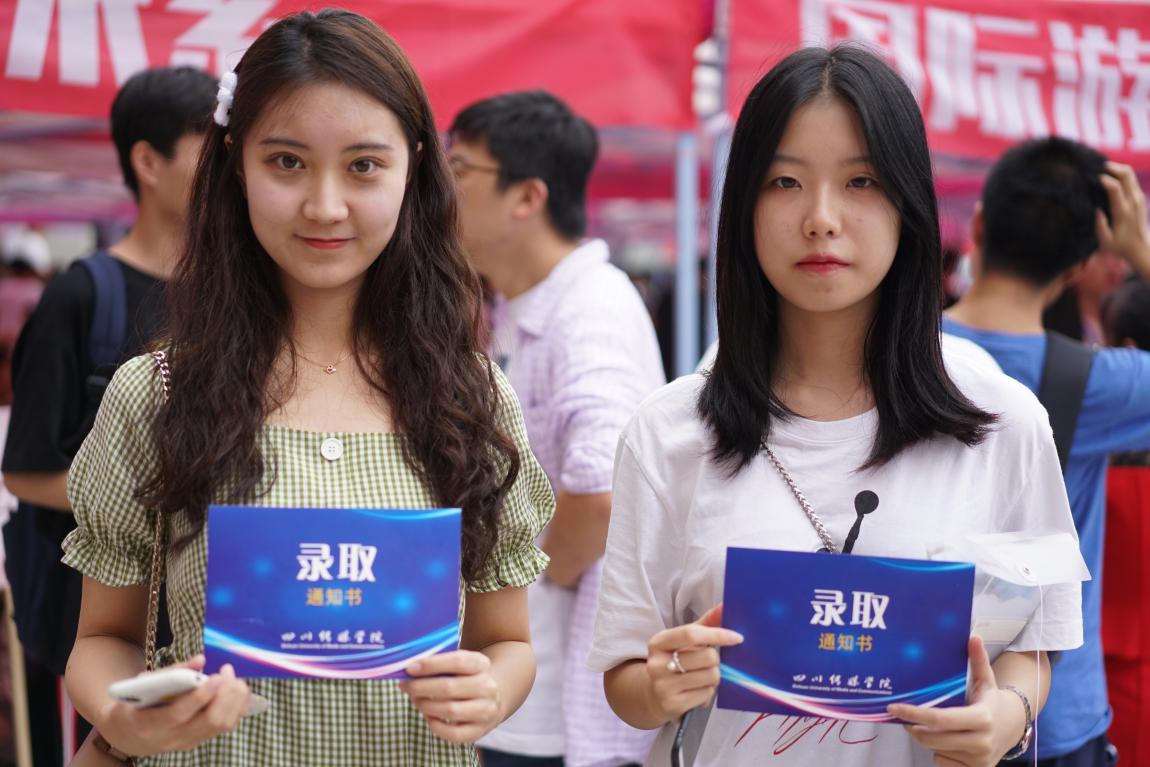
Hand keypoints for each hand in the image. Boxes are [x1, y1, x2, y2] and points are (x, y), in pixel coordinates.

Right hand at [98, 656, 251, 755]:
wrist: (127, 734)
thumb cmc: (135, 702)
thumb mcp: (142, 684)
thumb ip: (170, 672)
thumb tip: (200, 660)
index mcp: (149, 724)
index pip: (179, 714)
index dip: (201, 696)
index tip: (216, 676)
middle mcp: (170, 738)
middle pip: (209, 721)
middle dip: (225, 694)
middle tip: (226, 671)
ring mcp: (186, 742)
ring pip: (222, 725)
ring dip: (234, 699)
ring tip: (233, 678)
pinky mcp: (198, 741)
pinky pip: (226, 726)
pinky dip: (237, 707)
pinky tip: (236, 690)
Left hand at [400, 650, 501, 742]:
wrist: (490, 698)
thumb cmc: (465, 678)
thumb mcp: (459, 664)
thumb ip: (439, 664)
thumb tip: (410, 669)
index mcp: (482, 665)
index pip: (458, 661)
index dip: (431, 664)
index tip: (410, 668)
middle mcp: (487, 687)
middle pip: (449, 687)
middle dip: (420, 687)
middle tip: (405, 686)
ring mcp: (486, 710)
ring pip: (450, 710)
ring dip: (426, 705)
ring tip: (415, 700)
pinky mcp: (480, 731)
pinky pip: (454, 734)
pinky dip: (436, 727)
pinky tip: (428, 717)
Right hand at [644, 603, 743, 722]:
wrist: (654, 694)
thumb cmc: (675, 660)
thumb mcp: (686, 640)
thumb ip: (707, 623)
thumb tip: (725, 605)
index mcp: (658, 642)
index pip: (692, 634)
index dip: (717, 634)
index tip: (737, 637)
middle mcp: (657, 664)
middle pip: (707, 657)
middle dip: (715, 659)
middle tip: (708, 662)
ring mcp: (663, 686)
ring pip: (710, 677)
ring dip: (713, 676)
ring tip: (701, 676)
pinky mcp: (672, 705)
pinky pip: (706, 695)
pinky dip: (708, 691)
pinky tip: (696, 690)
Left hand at [889, 636, 1027, 766]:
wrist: (1012, 728)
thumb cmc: (991, 701)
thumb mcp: (986, 680)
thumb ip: (978, 659)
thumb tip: (973, 636)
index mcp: (982, 718)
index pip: (941, 719)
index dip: (915, 714)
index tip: (894, 708)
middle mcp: (982, 742)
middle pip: (932, 738)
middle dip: (914, 727)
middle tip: (905, 717)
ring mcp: (979, 760)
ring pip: (935, 750)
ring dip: (927, 739)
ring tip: (930, 726)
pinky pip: (943, 763)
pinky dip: (939, 753)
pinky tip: (946, 742)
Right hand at [1097, 161, 1149, 273]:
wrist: (1142, 248)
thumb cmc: (1120, 246)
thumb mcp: (1106, 242)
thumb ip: (1100, 226)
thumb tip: (1097, 210)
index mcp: (1123, 211)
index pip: (1115, 188)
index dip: (1105, 179)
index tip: (1095, 178)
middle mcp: (1133, 201)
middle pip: (1126, 174)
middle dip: (1113, 167)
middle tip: (1099, 166)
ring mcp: (1138, 198)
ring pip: (1130, 174)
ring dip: (1117, 168)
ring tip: (1104, 169)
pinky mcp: (1140, 198)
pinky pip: (1131, 179)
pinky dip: (1121, 174)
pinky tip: (1111, 176)